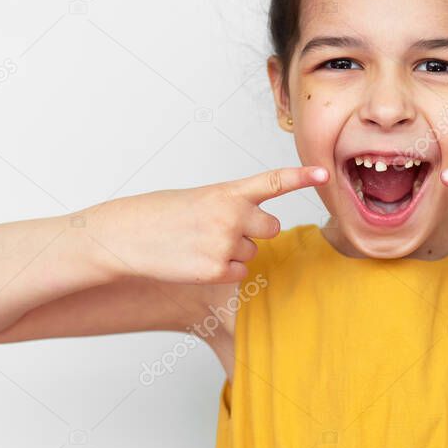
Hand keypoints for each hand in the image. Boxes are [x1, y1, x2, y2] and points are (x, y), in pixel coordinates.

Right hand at [85, 166, 327, 283]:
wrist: (123, 237)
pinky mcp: (217, 270)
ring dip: (232, 251)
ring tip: (197, 244)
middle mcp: (232, 215)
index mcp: (227, 191)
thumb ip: (230, 206)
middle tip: (220, 229)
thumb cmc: (158, 215)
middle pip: (270, 227)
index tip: (324, 174)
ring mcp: (225, 243)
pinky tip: (196, 261)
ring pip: (252, 252)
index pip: (273, 182)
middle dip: (254, 230)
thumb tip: (255, 227)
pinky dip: (223, 271)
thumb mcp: (198, 199)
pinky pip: (239, 273)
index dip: (302, 177)